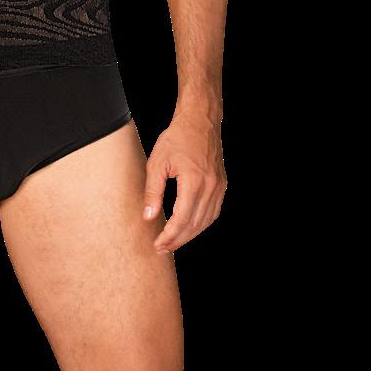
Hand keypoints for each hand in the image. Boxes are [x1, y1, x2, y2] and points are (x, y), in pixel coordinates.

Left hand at [142, 106, 226, 255]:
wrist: (200, 121)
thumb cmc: (177, 138)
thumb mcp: (157, 163)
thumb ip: (153, 192)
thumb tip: (149, 217)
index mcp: (194, 182)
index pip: (181, 219)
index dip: (169, 236)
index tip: (158, 245)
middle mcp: (211, 187)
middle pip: (194, 225)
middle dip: (178, 240)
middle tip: (162, 248)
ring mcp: (219, 187)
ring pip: (206, 221)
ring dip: (189, 235)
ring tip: (173, 242)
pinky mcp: (222, 185)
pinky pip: (213, 212)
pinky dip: (201, 224)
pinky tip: (190, 228)